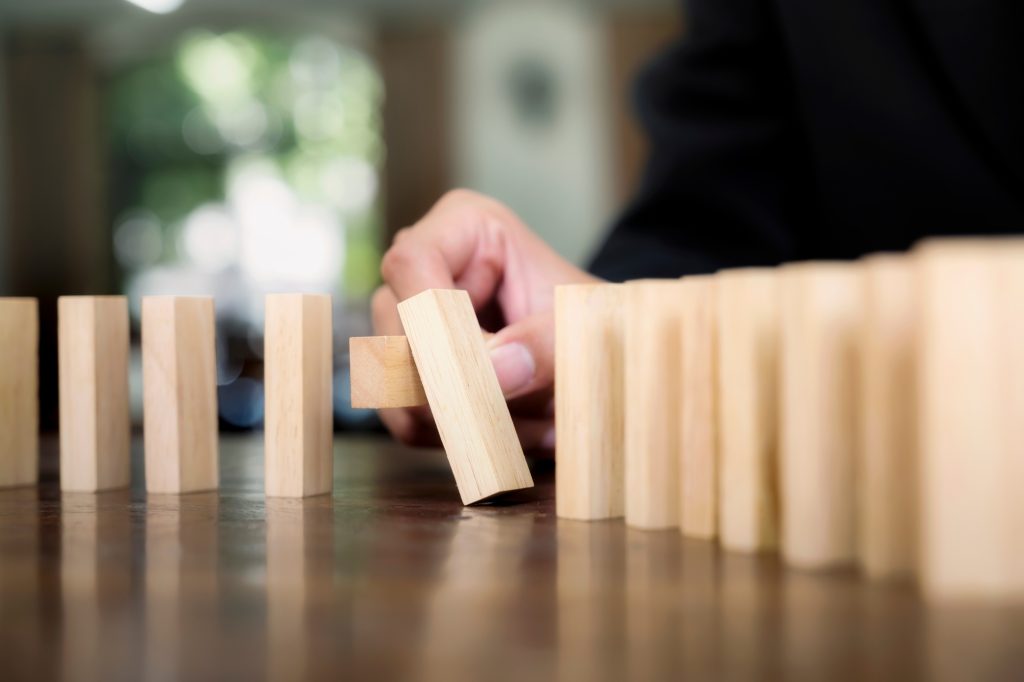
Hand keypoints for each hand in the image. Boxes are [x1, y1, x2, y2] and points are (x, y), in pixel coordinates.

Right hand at [371, 189, 598, 452]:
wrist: (597, 353)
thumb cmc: (591, 323)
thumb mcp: (585, 328)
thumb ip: (547, 343)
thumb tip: (498, 368)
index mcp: (463, 227)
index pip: (413, 264)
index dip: (437, 323)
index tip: (492, 373)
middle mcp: (422, 269)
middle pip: (398, 333)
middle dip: (467, 389)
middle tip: (538, 415)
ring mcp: (405, 322)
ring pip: (399, 387)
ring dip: (474, 422)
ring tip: (543, 426)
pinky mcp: (405, 371)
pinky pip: (408, 420)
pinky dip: (465, 439)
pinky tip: (520, 435)